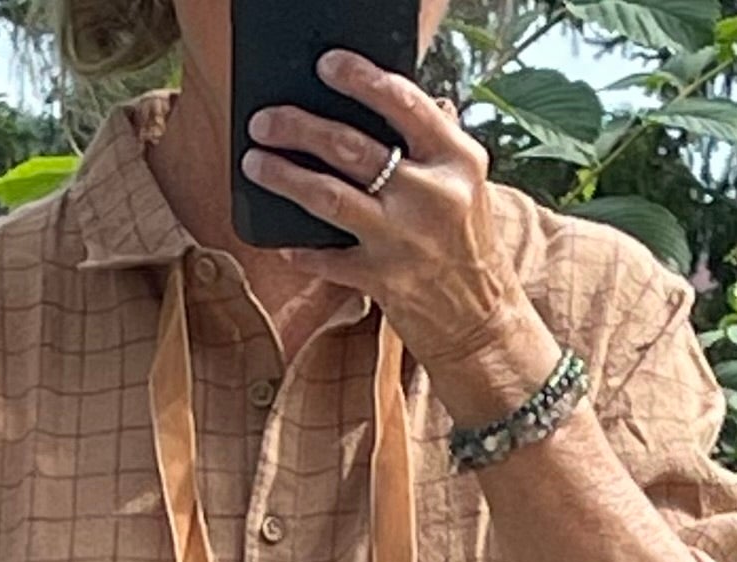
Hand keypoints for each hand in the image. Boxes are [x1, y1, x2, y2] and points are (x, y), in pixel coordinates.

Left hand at [242, 51, 553, 397]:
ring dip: (285, 177)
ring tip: (255, 163)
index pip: (403, 103)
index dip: (360, 79)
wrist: (481, 320)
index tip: (326, 66)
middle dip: (298, 129)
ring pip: (329, 197)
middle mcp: (431, 195)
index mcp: (456, 160)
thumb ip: (433, 139)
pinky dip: (300, 251)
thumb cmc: (466, 244)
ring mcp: (403, 240)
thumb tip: (389, 99)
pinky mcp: (382, 281)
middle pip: (350, 147)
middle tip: (264, 121)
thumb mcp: (464, 184)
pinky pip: (327, 260)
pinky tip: (282, 243)